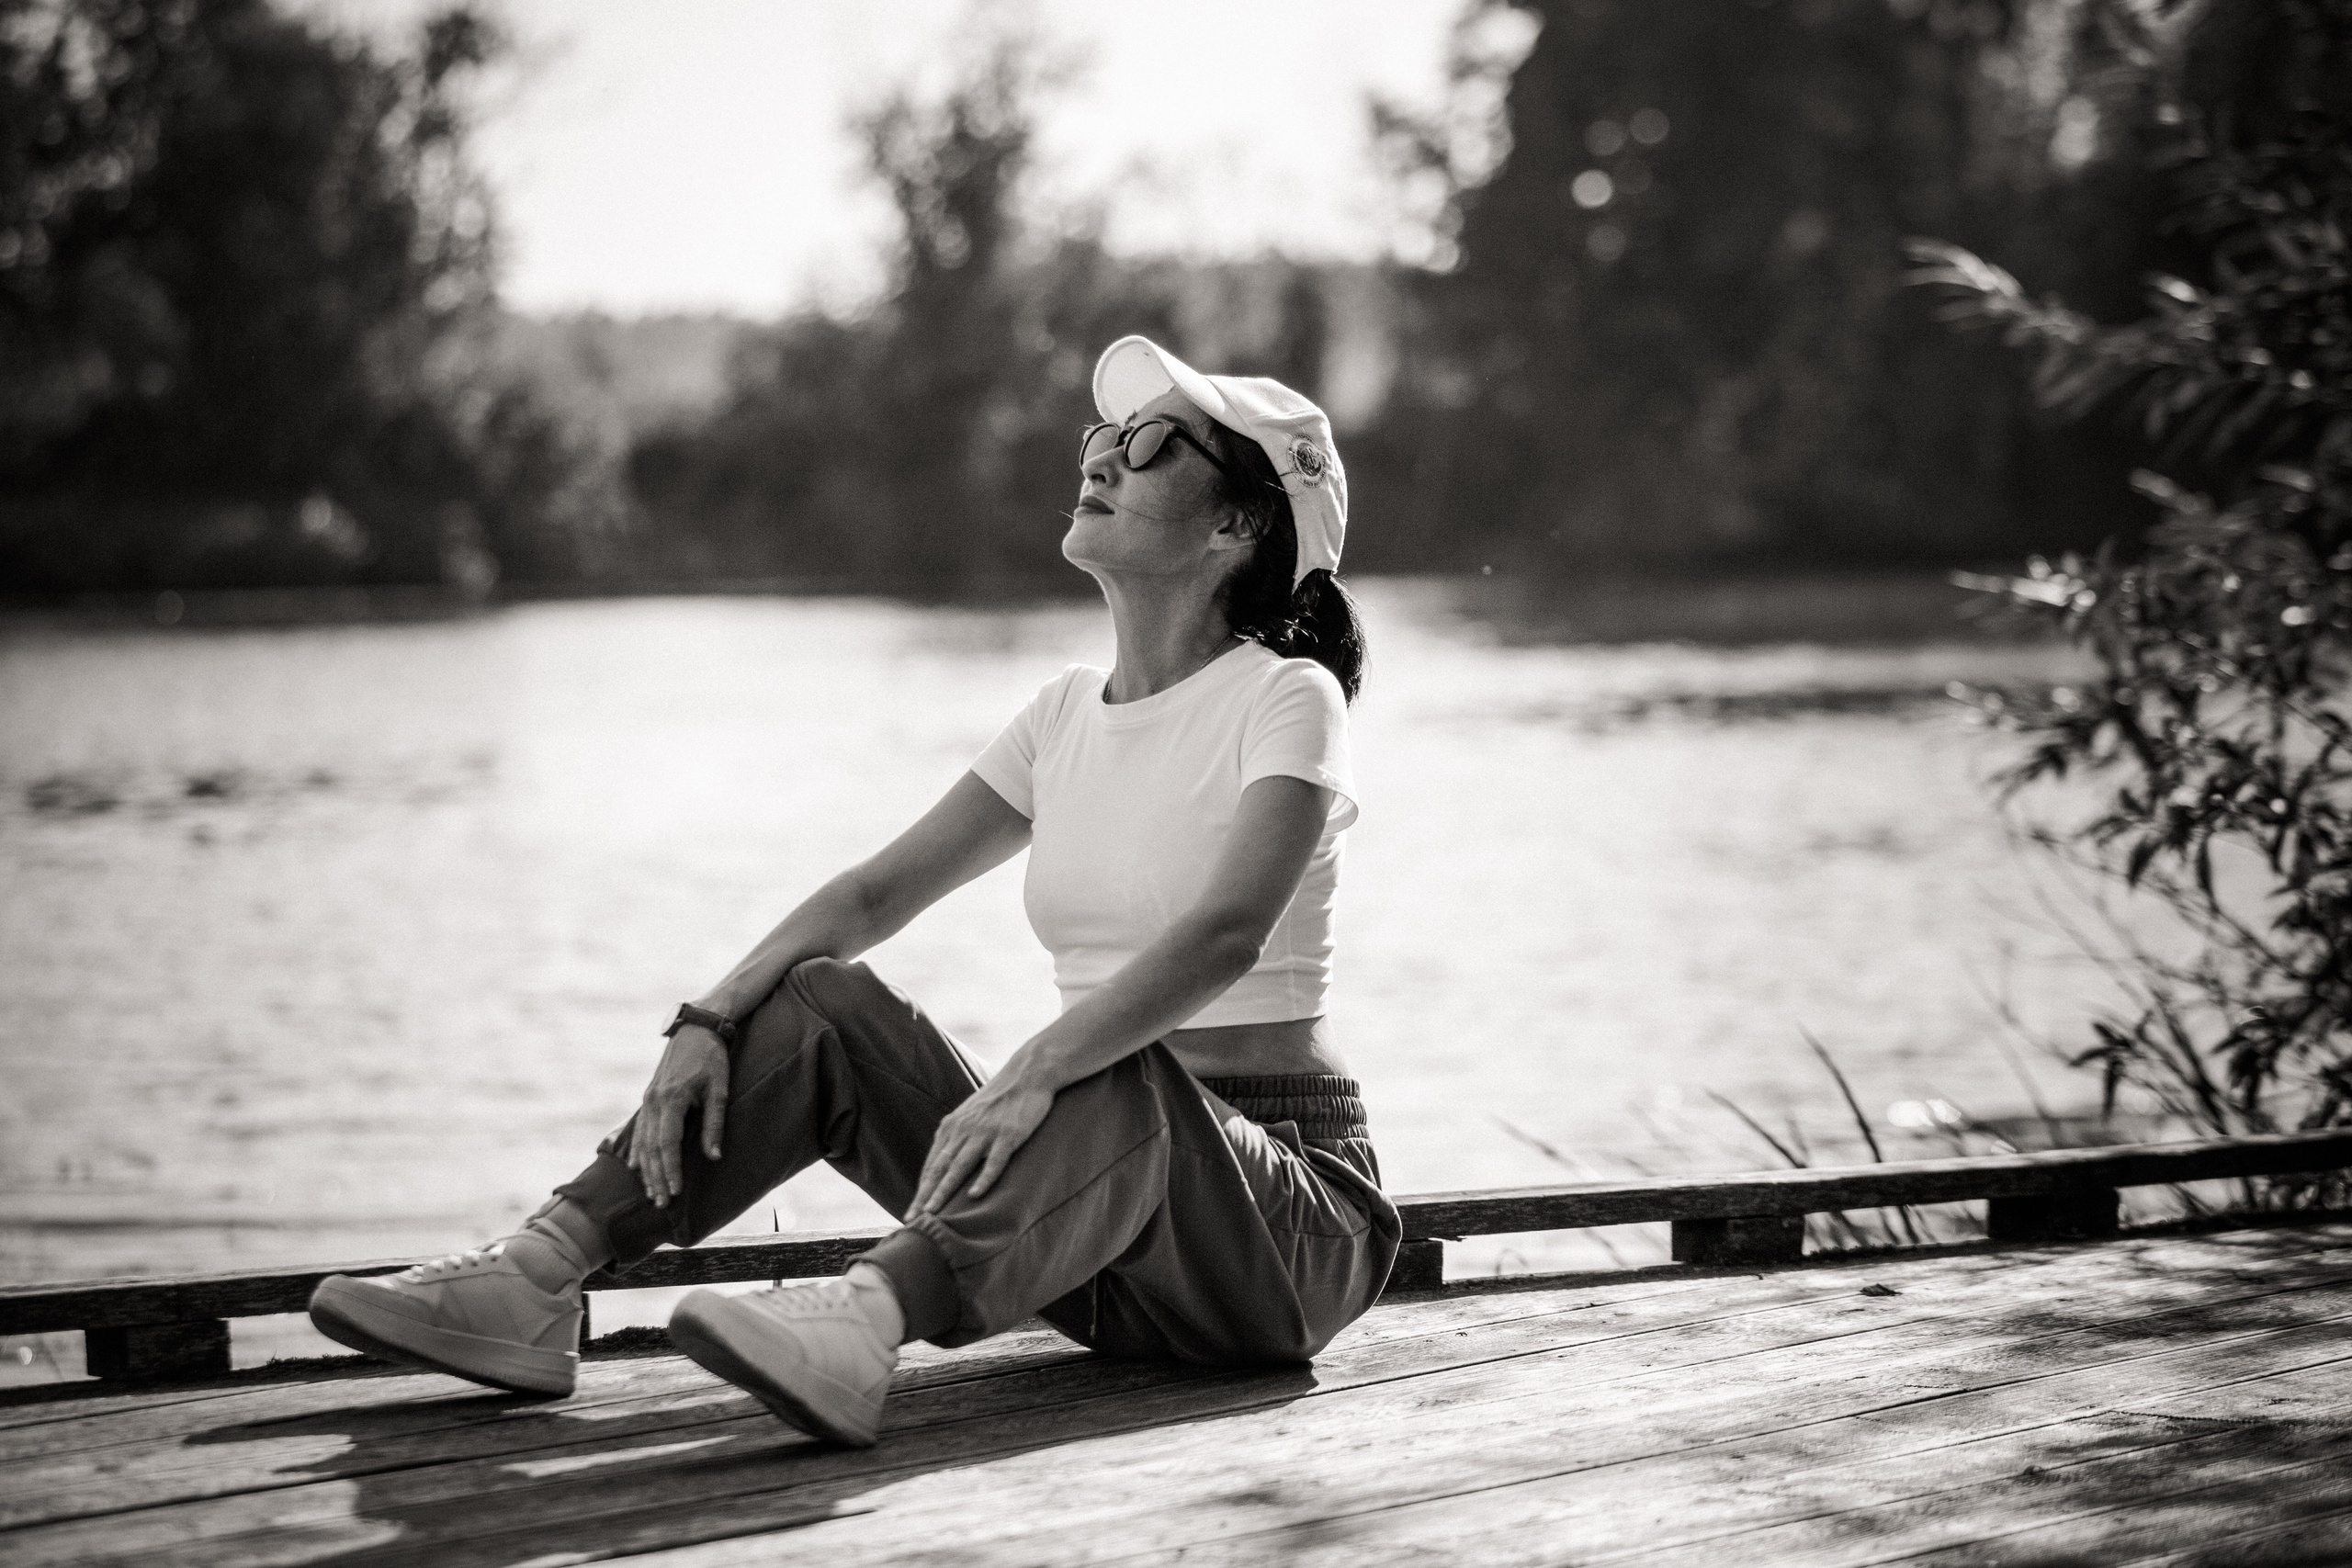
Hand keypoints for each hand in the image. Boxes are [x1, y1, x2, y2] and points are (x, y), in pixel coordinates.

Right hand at [628, 1026, 729, 1208]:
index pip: (668, 1144)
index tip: (675, 1192)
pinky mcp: (648, 1097)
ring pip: (643, 1142)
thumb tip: (713, 1157)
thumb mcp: (719, 1089)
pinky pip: (639, 1130)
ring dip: (646, 1170)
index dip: (670, 1170)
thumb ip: (715, 1124)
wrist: (696, 1029)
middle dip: (656, 1177)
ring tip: (651, 1193)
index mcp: (672, 1099)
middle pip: (652, 1148)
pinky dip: (637, 1151)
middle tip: (661, 1204)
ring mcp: (648, 1099)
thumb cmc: (712, 1059)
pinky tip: (636, 1167)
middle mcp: (654, 1101)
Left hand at [910, 1076, 1054, 1215]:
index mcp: (952, 1126)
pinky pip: (994, 1160)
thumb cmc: (1001, 1098)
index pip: (932, 1164)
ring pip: (960, 1166)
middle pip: (939, 1168)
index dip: (921, 1189)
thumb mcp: (972, 1115)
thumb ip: (959, 1137)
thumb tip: (947, 1164)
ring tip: (933, 1213)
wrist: (1028, 1073)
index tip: (911, 1212)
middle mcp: (963, 1130)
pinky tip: (975, 1195)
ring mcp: (985, 1132)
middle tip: (912, 1220)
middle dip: (924, 1196)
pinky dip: (984, 1178)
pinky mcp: (1008, 1134)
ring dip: (944, 1191)